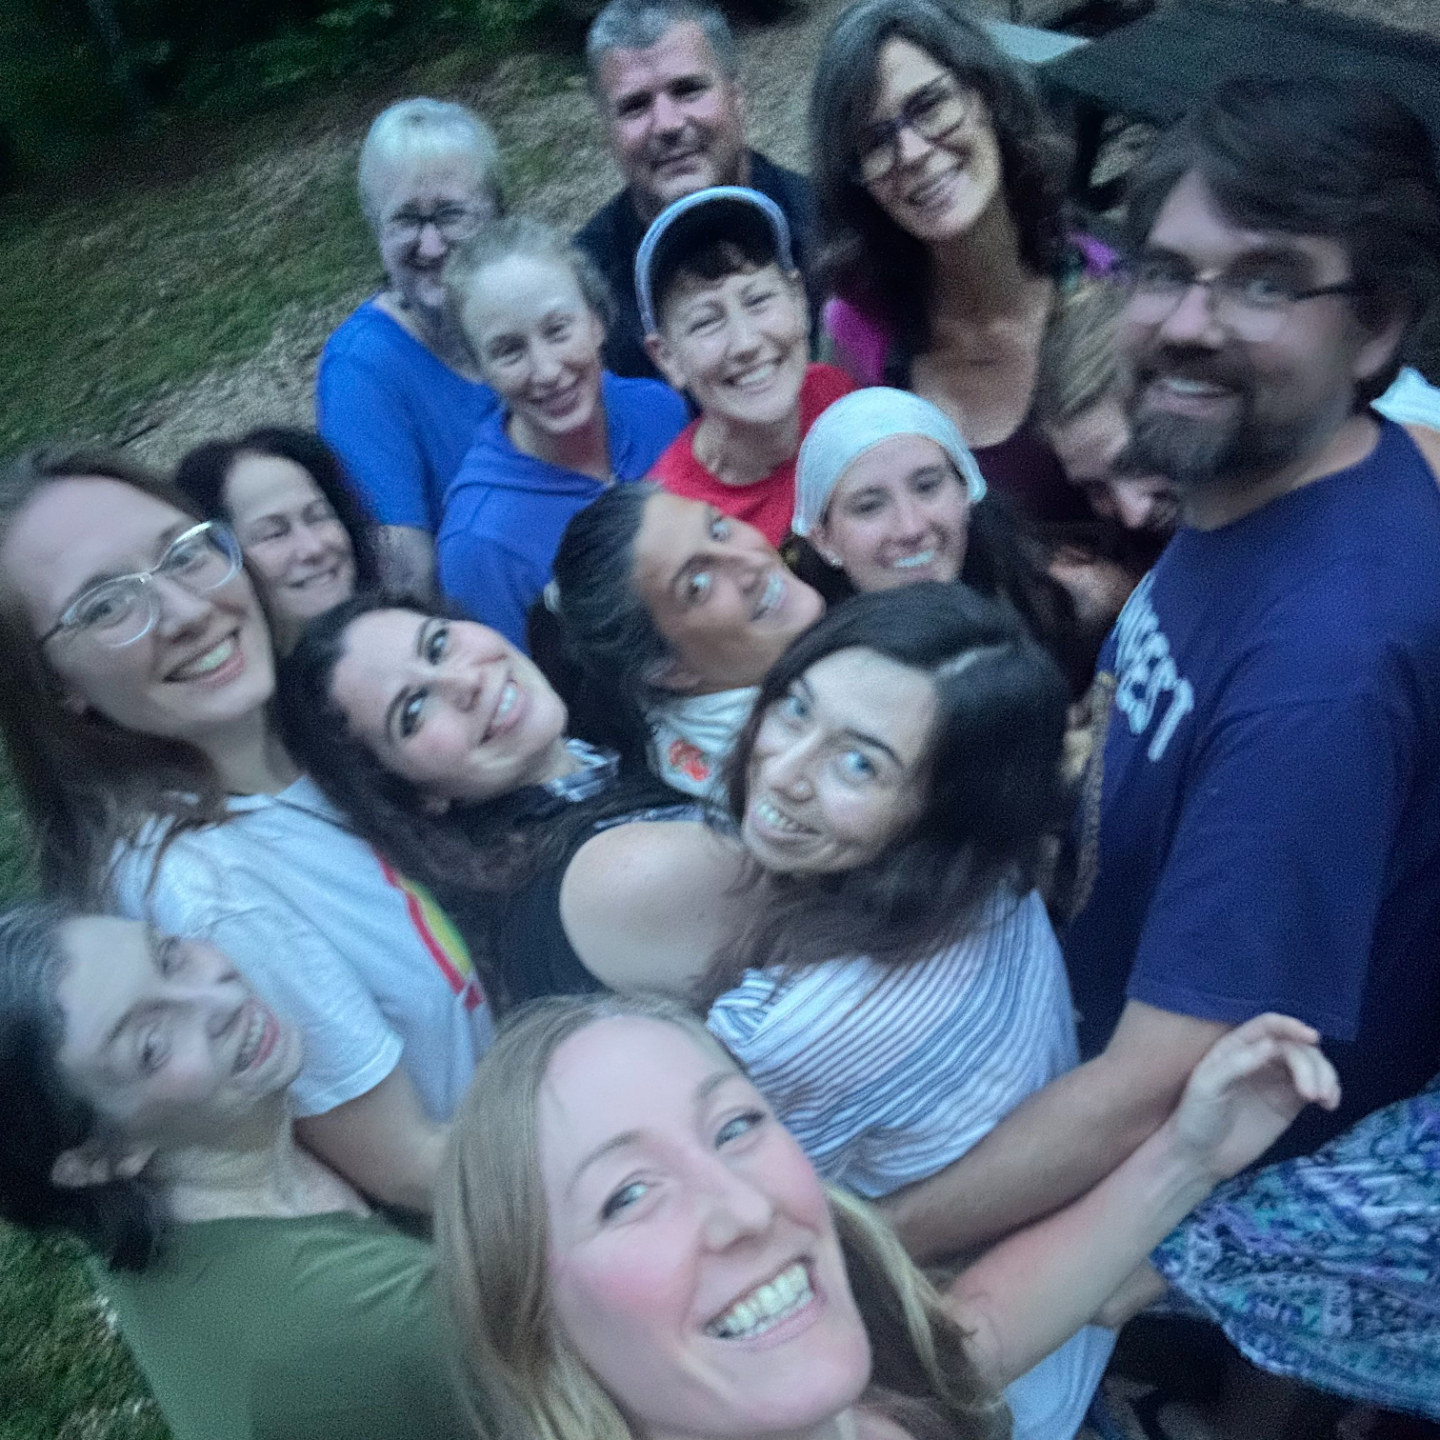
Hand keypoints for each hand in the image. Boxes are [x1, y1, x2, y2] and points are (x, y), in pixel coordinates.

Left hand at [1168, 1013, 1339, 1181]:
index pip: (1268, 1026)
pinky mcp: (1289, 1103)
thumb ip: (1236, 1064)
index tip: (1312, 1038)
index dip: (1291, 1026)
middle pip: (1295, 1046)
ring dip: (1325, 1076)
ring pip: (1311, 1064)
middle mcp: (1259, 1058)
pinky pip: (1315, 1087)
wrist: (1201, 1156)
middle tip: (1311, 1093)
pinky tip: (1329, 1104)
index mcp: (1235, 1046)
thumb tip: (1271, 1045)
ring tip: (1324, 1100)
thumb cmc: (1196, 1115)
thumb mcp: (1208, 1086)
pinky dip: (1329, 1090)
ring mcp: (1276, 1080)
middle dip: (1310, 1063)